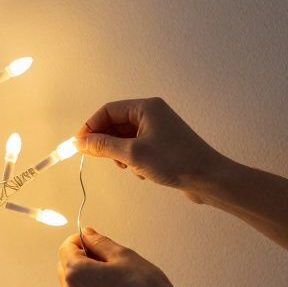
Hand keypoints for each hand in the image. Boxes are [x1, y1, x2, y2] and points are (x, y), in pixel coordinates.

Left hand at [57, 227, 189, 286]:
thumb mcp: (122, 255)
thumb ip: (98, 242)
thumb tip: (86, 233)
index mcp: (76, 273)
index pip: (66, 249)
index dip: (78, 241)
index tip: (90, 241)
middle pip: (65, 269)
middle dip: (80, 261)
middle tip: (105, 262)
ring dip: (84, 281)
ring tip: (111, 283)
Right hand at [75, 97, 228, 202]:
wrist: (208, 178)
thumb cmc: (174, 161)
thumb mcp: (132, 154)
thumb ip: (103, 146)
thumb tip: (80, 142)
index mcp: (145, 107)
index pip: (108, 110)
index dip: (90, 127)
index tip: (79, 145)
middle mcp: (152, 114)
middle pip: (115, 123)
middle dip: (106, 142)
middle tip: (101, 159)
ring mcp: (158, 129)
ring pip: (125, 137)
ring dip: (119, 153)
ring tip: (127, 167)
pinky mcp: (162, 144)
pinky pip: (137, 147)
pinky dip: (132, 159)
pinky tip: (141, 171)